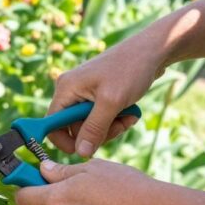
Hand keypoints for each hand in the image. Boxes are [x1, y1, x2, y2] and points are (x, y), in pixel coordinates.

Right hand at [48, 36, 166, 156]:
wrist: (152, 51)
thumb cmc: (130, 69)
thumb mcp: (111, 102)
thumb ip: (94, 128)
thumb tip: (81, 153)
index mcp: (66, 89)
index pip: (53, 124)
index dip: (65, 141)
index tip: (86, 150)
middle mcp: (71, 91)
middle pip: (75, 128)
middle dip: (98, 133)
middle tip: (119, 127)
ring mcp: (85, 93)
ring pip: (91, 125)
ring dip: (111, 127)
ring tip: (128, 117)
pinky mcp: (99, 95)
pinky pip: (102, 117)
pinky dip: (116, 120)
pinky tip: (130, 113)